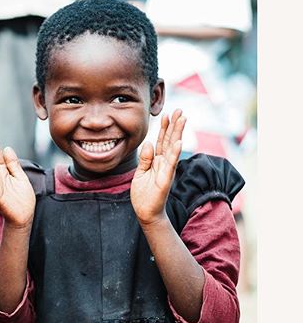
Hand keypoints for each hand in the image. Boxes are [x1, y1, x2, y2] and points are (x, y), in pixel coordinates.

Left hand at [131, 109, 185, 224]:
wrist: (146, 212)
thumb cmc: (144, 194)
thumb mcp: (140, 173)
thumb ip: (145, 159)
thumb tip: (148, 143)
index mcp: (157, 161)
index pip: (162, 141)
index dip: (164, 128)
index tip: (167, 114)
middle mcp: (164, 164)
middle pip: (169, 141)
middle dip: (174, 125)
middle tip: (179, 110)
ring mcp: (166, 171)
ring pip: (172, 149)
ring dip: (177, 134)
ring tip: (182, 119)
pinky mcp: (165, 180)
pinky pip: (170, 165)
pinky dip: (174, 154)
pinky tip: (178, 143)